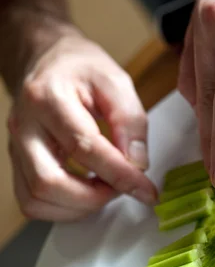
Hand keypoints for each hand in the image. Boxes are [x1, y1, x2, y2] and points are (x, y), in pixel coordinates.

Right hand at [8, 32, 156, 221]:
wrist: (49, 59)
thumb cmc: (81, 68)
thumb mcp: (116, 81)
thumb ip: (131, 120)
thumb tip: (137, 164)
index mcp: (49, 97)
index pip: (85, 147)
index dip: (119, 174)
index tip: (145, 189)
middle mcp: (25, 125)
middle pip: (49, 182)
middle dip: (93, 198)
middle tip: (122, 188)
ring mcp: (16, 146)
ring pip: (36, 198)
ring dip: (78, 207)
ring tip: (105, 189)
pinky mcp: (17, 161)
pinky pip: (31, 200)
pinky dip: (61, 207)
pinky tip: (85, 192)